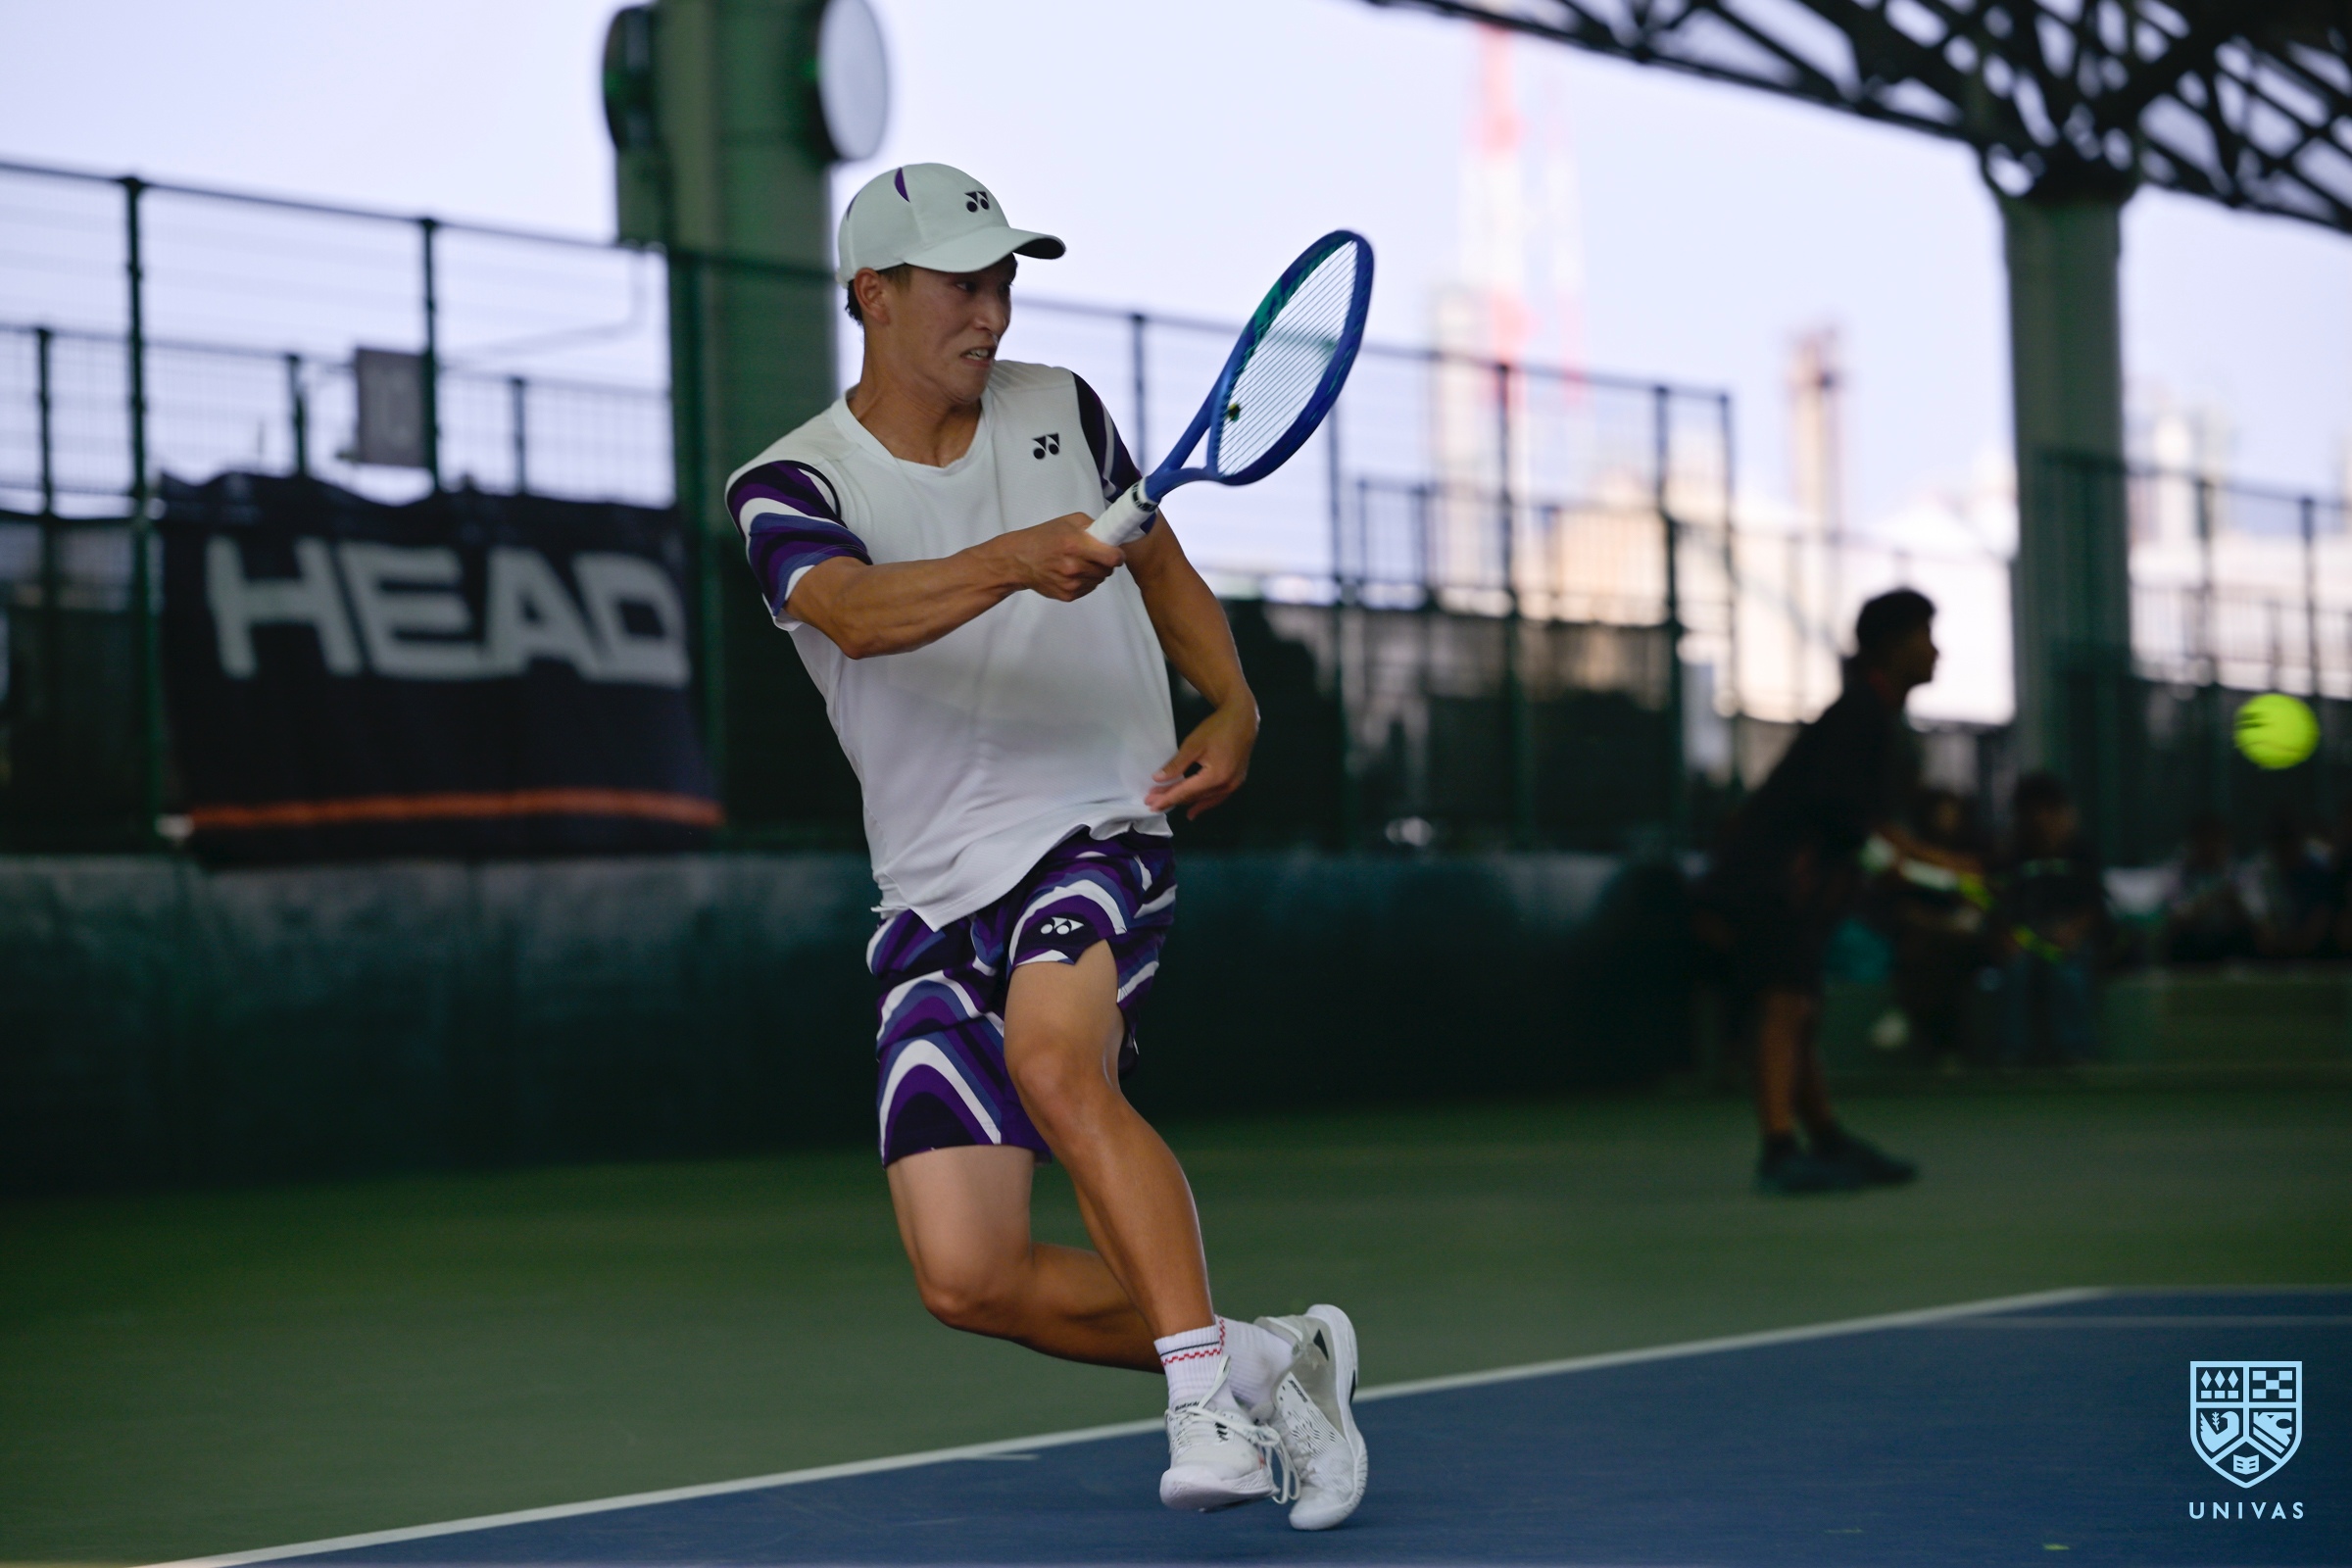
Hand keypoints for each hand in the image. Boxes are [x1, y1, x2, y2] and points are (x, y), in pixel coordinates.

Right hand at [993, 513, 1124, 601]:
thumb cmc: (1044, 537)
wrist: (1019, 560)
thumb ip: (1092, 526)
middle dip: (1105, 562)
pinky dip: (1085, 581)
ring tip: (1079, 563)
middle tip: (1093, 555)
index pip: (1113, 558)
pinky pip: (1089, 589)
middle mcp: (1074, 567)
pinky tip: (1072, 573)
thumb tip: (1111, 535)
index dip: (1118, 555)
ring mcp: (1071, 584)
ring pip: (1099, 580)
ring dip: (1095, 572)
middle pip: (1108, 570)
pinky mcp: (1068, 596)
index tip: (1116, 552)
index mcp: (1076, 545)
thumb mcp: (1068, 521)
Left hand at [1147, 699, 1257, 818]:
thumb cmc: (1217, 729)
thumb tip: (1158, 779)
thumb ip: (1176, 765)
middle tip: (1152, 801)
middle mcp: (1226, 786)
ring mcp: (1234, 785)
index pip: (1186, 791)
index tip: (1151, 804)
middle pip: (1194, 797)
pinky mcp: (1236, 782)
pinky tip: (1193, 810)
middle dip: (1173, 799)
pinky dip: (1203, 803)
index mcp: (1216, 776)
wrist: (1242, 719)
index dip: (1167, 798)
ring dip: (1185, 803)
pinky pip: (1216, 798)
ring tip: (1167, 807)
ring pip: (1204, 800)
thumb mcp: (1193, 745)